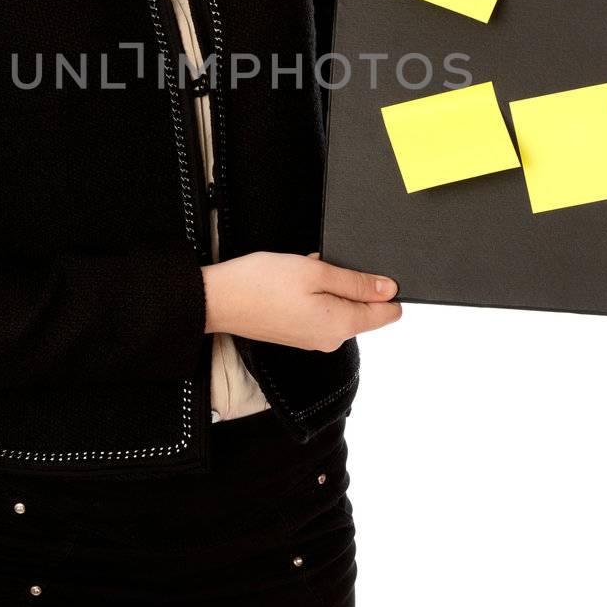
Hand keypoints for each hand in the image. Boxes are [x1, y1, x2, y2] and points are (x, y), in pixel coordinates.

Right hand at [202, 250, 401, 352]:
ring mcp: (313, 340)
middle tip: (322, 266)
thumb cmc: (261, 283)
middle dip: (351, 283)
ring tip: (302, 272)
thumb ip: (357, 283)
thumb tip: (389, 290)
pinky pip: (320, 311)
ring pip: (339, 307)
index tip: (367, 272)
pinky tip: (292, 281)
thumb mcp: (316, 272)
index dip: (386, 289)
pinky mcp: (298, 335)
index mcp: (341, 325)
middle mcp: (331, 339)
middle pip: (362, 309)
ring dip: (329, 286)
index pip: (387, 313)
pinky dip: (313, 293)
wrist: (218, 300)